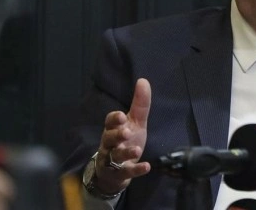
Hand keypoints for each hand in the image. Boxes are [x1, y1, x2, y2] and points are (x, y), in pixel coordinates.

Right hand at [94, 78, 151, 193]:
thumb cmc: (126, 142)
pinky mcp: (119, 174)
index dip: (114, 119)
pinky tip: (147, 167)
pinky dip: (136, 170)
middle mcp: (110, 144)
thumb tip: (143, 80)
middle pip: (109, 138)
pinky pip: (126, 173)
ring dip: (126, 153)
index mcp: (113, 129)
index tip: (122, 116)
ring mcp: (112, 160)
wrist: (116, 172)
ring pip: (115, 156)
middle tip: (126, 132)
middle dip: (116, 135)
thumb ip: (139, 105)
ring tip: (137, 150)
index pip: (109, 122)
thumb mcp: (135, 123)